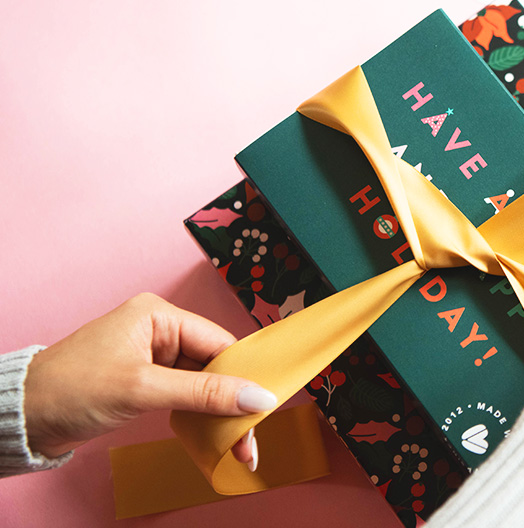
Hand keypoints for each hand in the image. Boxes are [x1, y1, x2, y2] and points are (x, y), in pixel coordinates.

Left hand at [24, 293, 270, 467]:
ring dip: (220, 412)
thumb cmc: (70, 389)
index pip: (219, 342)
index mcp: (158, 315)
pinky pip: (186, 394)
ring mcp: (152, 357)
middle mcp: (159, 331)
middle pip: (215, 364)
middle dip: (234, 400)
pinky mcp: (145, 381)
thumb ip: (203, 393)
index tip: (265, 405)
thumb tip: (257, 396)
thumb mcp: (143, 389)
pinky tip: (213, 433)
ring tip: (237, 442)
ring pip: (204, 382)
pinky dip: (200, 414)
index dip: (244, 374)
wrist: (22, 417)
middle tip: (250, 435)